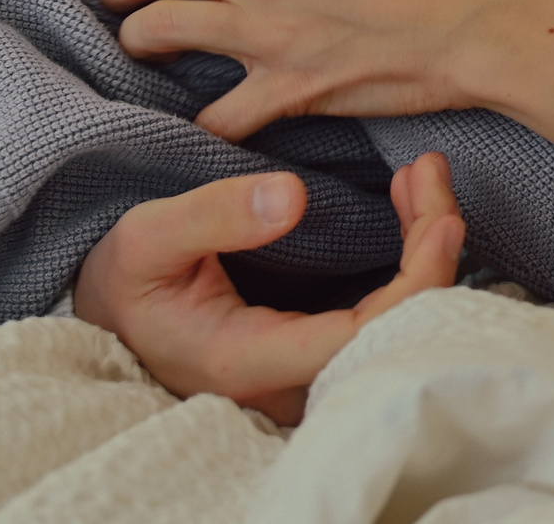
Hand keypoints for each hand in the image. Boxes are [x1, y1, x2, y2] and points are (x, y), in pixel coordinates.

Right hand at [72, 155, 463, 426]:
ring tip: (423, 177)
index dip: (416, 284)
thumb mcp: (150, 236)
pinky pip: (384, 317)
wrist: (111, 313)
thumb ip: (214, 216)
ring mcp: (305, 373)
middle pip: (396, 334)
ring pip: (397, 326)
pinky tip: (412, 209)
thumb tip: (291, 197)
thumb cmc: (128, 277)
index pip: (359, 339)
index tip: (441, 219)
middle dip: (432, 249)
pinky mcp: (315, 353)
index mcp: (247, 361)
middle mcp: (286, 381)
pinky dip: (408, 260)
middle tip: (431, 172)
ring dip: (423, 250)